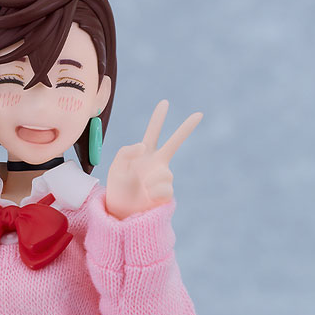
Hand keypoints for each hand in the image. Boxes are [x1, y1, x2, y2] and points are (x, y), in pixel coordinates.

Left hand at [105, 100, 202, 218]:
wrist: (122, 211)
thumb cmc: (118, 189)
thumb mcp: (116, 167)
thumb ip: (126, 151)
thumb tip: (144, 146)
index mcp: (144, 154)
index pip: (152, 133)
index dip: (158, 119)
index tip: (165, 103)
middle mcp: (156, 163)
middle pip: (174, 143)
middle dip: (186, 129)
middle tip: (199, 114)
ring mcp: (163, 177)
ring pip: (164, 173)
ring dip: (151, 181)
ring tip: (142, 188)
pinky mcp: (167, 192)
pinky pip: (165, 188)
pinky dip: (154, 191)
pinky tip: (148, 196)